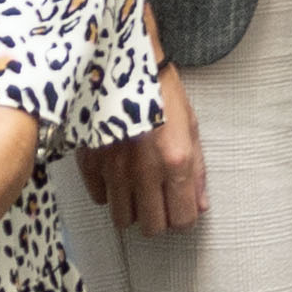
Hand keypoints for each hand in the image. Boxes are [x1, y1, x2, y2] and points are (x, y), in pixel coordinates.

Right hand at [80, 64, 204, 234]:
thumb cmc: (161, 93)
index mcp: (175, 162)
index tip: (181, 212)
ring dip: (133, 211)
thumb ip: (197, 171)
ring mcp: (114, 169)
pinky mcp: (91, 162)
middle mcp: (144, 171)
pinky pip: (100, 198)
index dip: (184, 220)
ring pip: (122, 218)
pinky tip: (118, 177)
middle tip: (160, 204)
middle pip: (152, 227)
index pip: (182, 218)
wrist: (123, 65)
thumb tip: (200, 204)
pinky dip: (110, 193)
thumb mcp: (191, 128)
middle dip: (159, 220)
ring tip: (139, 193)